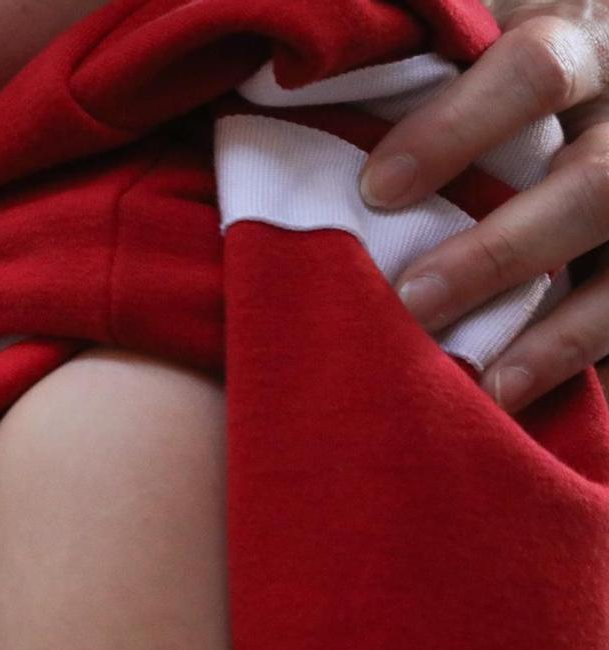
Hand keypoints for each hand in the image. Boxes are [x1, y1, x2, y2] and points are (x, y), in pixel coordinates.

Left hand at [362, 1, 608, 410]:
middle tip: (411, 300)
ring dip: (552, 328)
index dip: (456, 129)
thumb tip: (291, 71)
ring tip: (469, 378)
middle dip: (500, 249)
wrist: (583, 73)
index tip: (375, 189)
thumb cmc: (484, 55)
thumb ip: (406, 52)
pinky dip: (572, 352)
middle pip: (595, 179)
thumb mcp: (464, 31)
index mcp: (576, 34)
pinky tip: (504, 394)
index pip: (535, 70)